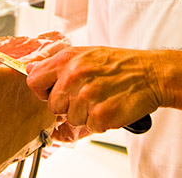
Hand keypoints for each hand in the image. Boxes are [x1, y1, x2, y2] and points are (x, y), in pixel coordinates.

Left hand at [26, 47, 161, 132]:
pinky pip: (89, 127)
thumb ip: (56, 62)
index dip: (42, 91)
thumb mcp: (85, 53)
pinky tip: (109, 107)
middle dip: (67, 106)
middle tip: (86, 96)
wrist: (151, 74)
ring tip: (101, 99)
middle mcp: (74, 76)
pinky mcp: (100, 115)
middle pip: (52, 106)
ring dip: (85, 115)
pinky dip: (99, 122)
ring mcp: (87, 97)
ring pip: (71, 119)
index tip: (53, 92)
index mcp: (68, 60)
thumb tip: (31, 68)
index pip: (34, 80)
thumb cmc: (120, 65)